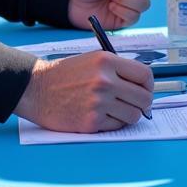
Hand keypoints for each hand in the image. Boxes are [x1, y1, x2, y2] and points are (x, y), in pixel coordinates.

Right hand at [17, 51, 153, 131]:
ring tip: (116, 110)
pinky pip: (117, 126)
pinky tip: (101, 115)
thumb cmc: (65, 75)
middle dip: (143, 103)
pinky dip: (113, 123)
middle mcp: (105, 81)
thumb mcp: (93, 60)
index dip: (149, 85)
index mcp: (107, 61)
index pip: (145, 75)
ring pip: (133, 115)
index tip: (146, 90)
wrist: (37, 89)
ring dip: (129, 115)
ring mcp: (99, 102)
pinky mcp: (91, 121)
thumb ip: (118, 69)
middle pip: (144, 98)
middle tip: (136, 104)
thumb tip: (143, 86)